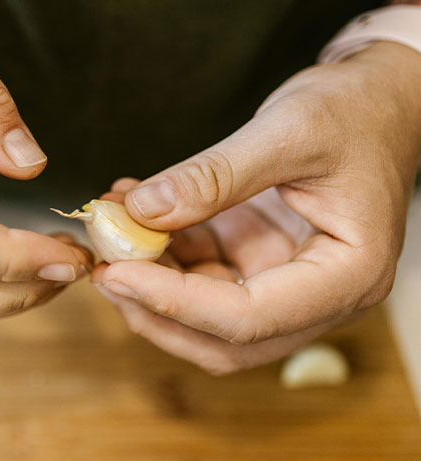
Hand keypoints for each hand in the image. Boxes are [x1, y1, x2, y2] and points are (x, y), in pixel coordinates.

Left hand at [93, 42, 420, 373]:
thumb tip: (142, 212)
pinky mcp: (259, 262)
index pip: (249, 319)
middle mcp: (317, 296)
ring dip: (151, 282)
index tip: (116, 273)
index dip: (174, 304)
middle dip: (155, 311)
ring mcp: (285, 284)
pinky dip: (163, 253)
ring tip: (112, 229)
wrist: (377, 100)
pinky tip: (135, 211)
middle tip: (103, 269)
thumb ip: (215, 176)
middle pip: (222, 339)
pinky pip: (201, 275)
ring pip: (204, 316)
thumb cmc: (355, 111)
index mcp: (347, 277)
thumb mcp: (289, 132)